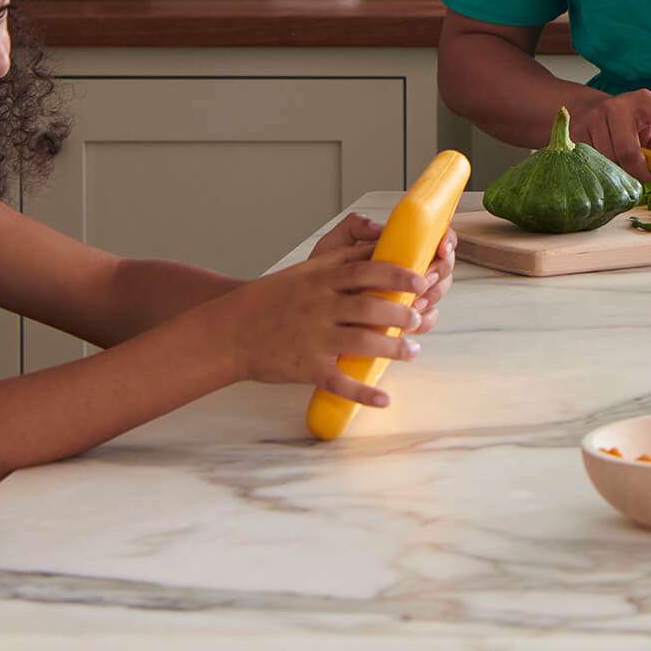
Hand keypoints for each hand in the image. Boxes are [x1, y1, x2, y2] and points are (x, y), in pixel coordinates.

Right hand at [221, 250, 429, 408]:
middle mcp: (319, 306)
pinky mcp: (307, 367)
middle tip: (418, 317)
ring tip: (412, 351)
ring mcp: (313, 337)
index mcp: (319, 280)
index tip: (421, 279)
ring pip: (362, 342)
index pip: (366, 271)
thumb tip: (374, 252)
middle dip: (400, 313)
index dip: (397, 274)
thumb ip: (336, 264)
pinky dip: (364, 393)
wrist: (229, 331)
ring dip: (392, 348)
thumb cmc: (267, 300)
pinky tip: (384, 399)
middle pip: (370, 307)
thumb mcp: (301, 273)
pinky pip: (341, 381)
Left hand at [309, 211, 456, 333]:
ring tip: (412, 302)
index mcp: (396, 248)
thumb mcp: (334, 246)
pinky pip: (426, 319)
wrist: (307, 310)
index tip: (441, 247)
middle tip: (425, 279)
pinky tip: (410, 322)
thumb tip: (377, 228)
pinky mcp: (402, 319)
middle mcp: (407, 270)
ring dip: (431, 297)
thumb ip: (354, 228)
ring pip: (437, 293)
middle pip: (443, 267)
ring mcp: (406, 295)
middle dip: (439, 273)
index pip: (433, 237)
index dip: (446, 240)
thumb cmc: (322, 276)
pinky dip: (423, 320)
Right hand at [572, 89, 650, 185]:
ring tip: (625, 169)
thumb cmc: (631, 125)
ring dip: (619, 173)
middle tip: (646, 179)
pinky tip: (607, 164)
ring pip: (608, 161)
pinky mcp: (577, 131)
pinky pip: (592, 162)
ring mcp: (594, 117)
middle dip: (639, 173)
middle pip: (629, 151)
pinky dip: (602, 170)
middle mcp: (617, 106)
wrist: (592, 112)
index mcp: (643, 101)